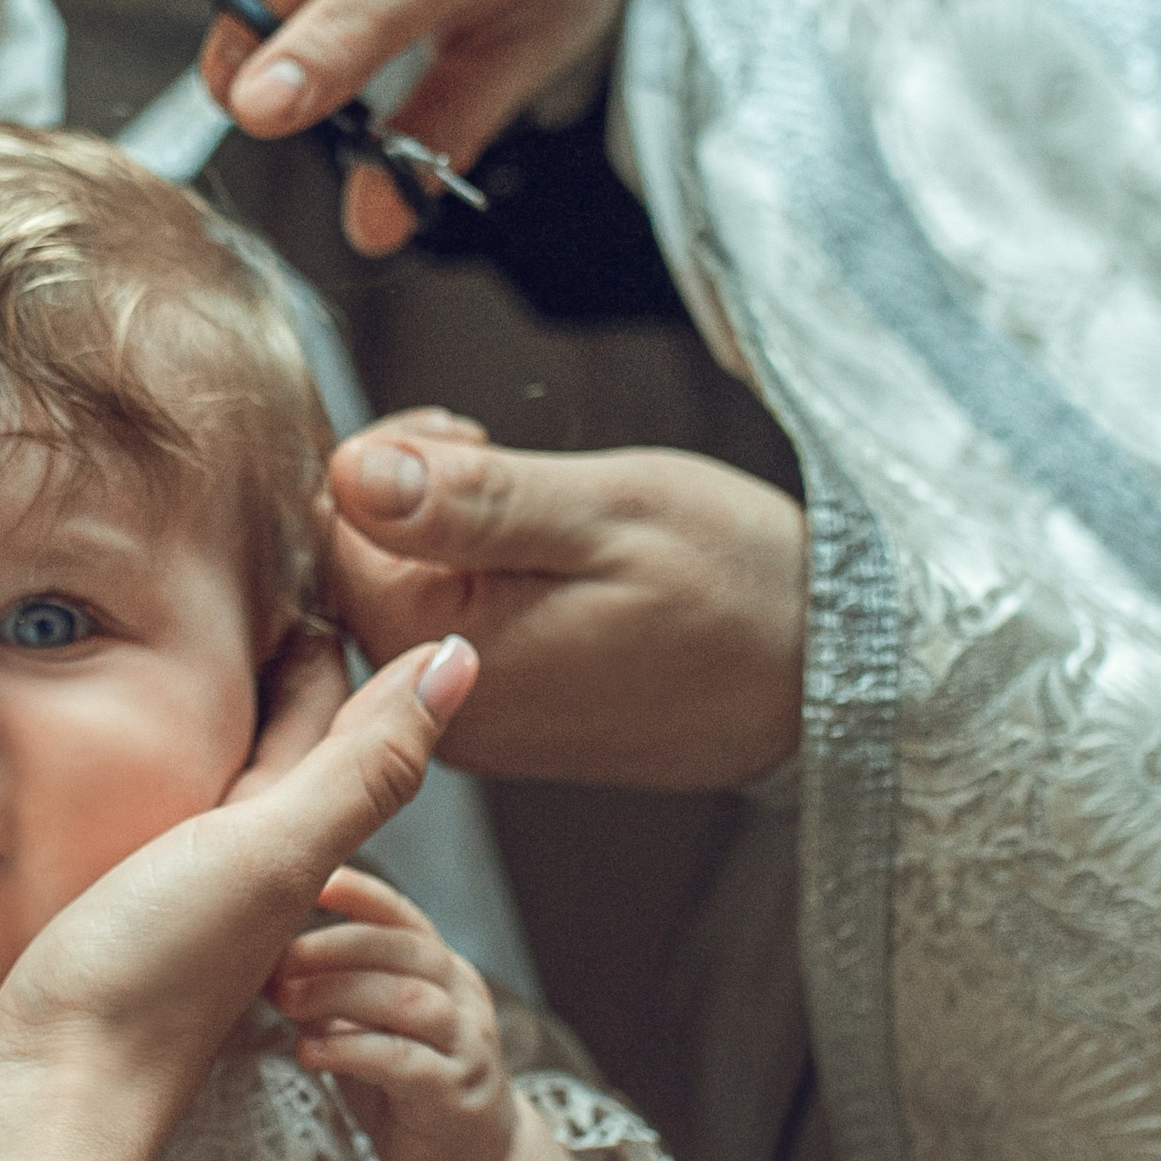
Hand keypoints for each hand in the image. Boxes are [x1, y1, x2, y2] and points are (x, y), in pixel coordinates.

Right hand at [0, 635, 480, 1160]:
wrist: (40, 1105)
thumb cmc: (153, 979)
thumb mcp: (272, 855)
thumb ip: (362, 766)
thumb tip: (464, 660)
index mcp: (288, 847)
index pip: (335, 727)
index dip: (340, 651)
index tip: (336, 562)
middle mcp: (238, 871)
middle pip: (275, 752)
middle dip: (280, 673)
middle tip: (268, 586)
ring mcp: (168, 899)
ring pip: (208, 791)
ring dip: (211, 725)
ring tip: (191, 651)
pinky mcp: (102, 922)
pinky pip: (138, 831)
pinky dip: (138, 781)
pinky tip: (107, 760)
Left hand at [272, 866, 520, 1160]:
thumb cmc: (407, 1086)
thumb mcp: (371, 1028)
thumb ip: (337, 995)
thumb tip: (263, 962)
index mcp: (442, 973)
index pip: (405, 918)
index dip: (362, 894)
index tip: (313, 882)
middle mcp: (462, 1001)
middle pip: (406, 951)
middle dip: (337, 946)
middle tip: (280, 958)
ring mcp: (466, 1048)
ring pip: (409, 1001)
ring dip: (340, 994)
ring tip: (287, 1002)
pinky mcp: (455, 1098)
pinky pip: (406, 1064)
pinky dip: (352, 1050)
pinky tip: (309, 1052)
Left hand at [326, 413, 805, 790]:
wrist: (829, 677)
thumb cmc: (737, 584)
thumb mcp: (604, 511)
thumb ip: (468, 498)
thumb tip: (348, 471)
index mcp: (448, 656)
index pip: (331, 533)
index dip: (382, 463)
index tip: (467, 438)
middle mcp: (442, 709)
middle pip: (357, 568)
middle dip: (411, 496)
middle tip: (499, 457)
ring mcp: (473, 723)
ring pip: (403, 596)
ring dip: (449, 534)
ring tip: (540, 510)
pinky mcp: (507, 722)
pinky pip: (450, 632)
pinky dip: (481, 578)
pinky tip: (551, 559)